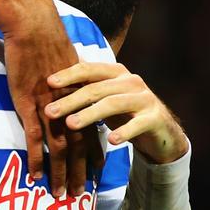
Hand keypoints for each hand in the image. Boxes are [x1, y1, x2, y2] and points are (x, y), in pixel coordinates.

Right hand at [0, 0, 101, 196]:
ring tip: (61, 194)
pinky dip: (35, 159)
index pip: (88, 129)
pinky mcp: (29, 103)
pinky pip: (34, 138)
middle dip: (79, 171)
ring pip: (58, 147)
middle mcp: (68, 104)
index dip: (92, 151)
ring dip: (60, 173)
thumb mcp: (65, 57)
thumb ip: (69, 75)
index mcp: (78, 94)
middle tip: (79, 192)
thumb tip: (70, 81)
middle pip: (77, 145)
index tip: (96, 169)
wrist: (33, 24)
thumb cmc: (46, 36)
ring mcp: (49, 105)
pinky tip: (35, 175)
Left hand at [44, 62, 188, 163]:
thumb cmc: (124, 110)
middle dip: (70, 100)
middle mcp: (130, 80)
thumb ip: (84, 86)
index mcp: (116, 71)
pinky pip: (137, 124)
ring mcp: (144, 98)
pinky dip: (124, 131)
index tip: (48, 83)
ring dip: (89, 114)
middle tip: (50, 112)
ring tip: (70, 124)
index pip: (88, 69)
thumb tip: (49, 78)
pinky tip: (112, 140)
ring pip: (113, 104)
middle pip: (96, 89)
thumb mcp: (104, 96)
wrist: (161, 130)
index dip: (68, 75)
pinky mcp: (155, 117)